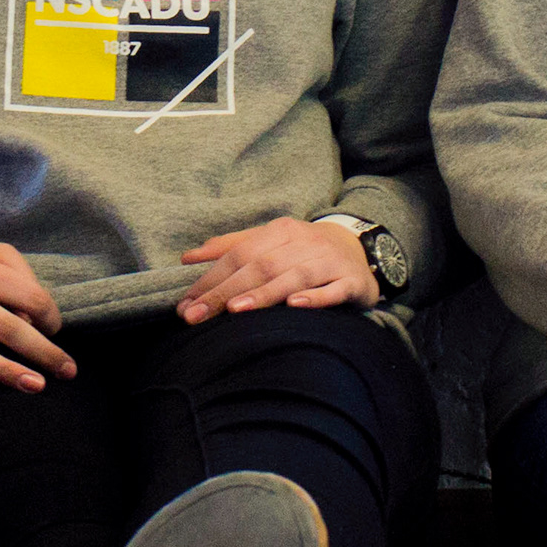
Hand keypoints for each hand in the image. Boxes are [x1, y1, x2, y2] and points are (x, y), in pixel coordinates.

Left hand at [177, 217, 376, 322]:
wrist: (360, 249)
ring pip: (294, 277)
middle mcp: (304, 243)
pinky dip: (315, 298)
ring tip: (236, 309)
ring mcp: (329, 262)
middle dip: (226, 291)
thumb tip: (187, 257)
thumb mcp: (270, 241)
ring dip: (264, 293)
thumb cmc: (304, 250)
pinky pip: (334, 290)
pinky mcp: (352, 282)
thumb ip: (231, 247)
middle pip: (261, 266)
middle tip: (197, 315)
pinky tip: (295, 305)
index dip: (211, 279)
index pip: (239, 254)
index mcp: (280, 231)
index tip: (186, 304)